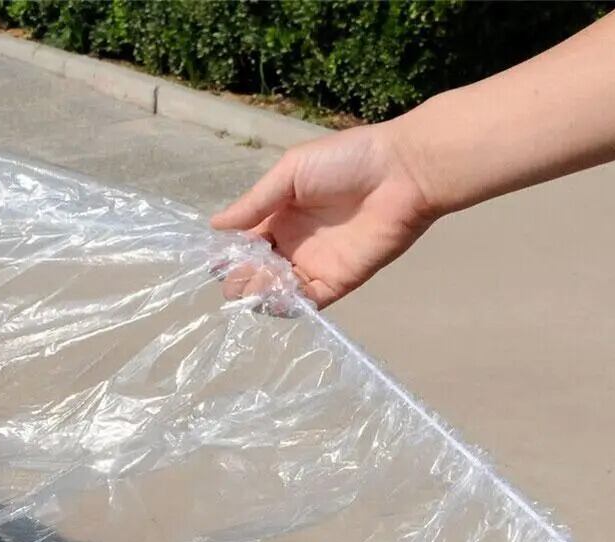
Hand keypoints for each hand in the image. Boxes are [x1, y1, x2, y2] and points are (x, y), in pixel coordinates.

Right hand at [211, 122, 435, 307]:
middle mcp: (293, 244)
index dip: (228, 253)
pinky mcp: (338, 282)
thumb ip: (255, 202)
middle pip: (257, 271)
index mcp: (279, 215)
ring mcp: (314, 265)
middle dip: (240, 278)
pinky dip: (287, 306)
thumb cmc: (346, 161)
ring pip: (278, 291)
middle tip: (233, 277)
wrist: (400, 174)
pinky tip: (273, 299)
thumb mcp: (290, 173)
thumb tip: (215, 225)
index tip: (215, 260)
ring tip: (252, 285)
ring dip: (259, 293)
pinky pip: (307, 302)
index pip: (244, 243)